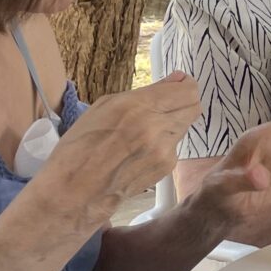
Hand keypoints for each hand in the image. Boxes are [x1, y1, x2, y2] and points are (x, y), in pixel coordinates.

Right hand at [34, 75, 200, 229]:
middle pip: (193, 107)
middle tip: (165, 104)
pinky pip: (174, 147)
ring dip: (171, 124)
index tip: (179, 84)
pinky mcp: (167, 166)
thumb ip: (146, 93)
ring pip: (184, 127)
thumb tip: (175, 80)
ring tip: (144, 131)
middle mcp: (156, 127)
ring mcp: (165, 149)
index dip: (185, 85)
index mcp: (138, 107)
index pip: (187, 90)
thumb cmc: (81, 146)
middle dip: (182, 102)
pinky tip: (140, 150)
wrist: (76, 189)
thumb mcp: (104, 107)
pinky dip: (163, 144)